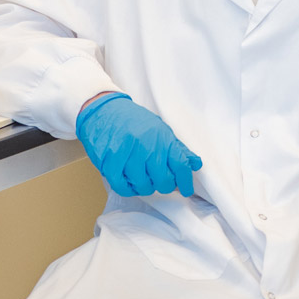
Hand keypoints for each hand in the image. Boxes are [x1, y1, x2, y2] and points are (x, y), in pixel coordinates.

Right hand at [75, 92, 201, 197]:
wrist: (102, 109)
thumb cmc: (132, 120)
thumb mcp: (159, 128)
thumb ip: (177, 148)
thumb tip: (196, 164)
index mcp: (161, 136)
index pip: (181, 165)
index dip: (185, 182)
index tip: (185, 189)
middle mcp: (146, 145)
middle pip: (163, 180)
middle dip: (163, 185)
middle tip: (159, 180)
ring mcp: (126, 154)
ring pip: (143, 186)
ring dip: (144, 186)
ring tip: (142, 178)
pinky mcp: (109, 161)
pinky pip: (122, 186)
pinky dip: (127, 188)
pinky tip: (129, 181)